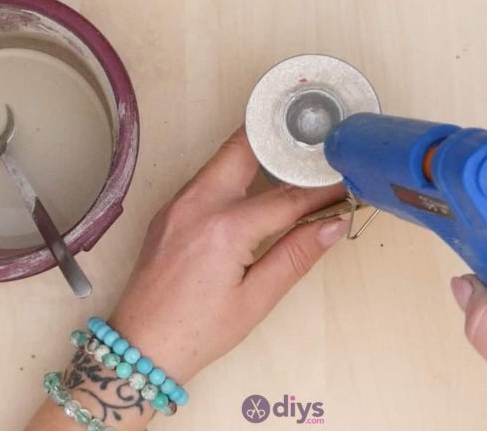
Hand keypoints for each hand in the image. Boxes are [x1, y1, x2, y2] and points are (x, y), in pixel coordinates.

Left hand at [107, 127, 346, 383]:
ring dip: (258, 155)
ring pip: (223, 160)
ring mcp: (178, 204)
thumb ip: (296, 255)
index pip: (286, 197)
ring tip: (294, 162)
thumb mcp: (256, 299)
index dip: (321, 190)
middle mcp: (196, 203)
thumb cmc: (199, 332)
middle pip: (244, 148)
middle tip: (315, 144)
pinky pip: (207, 179)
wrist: (141, 347)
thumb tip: (334, 224)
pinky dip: (235, 174)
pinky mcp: (169, 211)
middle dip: (280, 141)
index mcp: (224, 227)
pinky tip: (256, 187)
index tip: (346, 183)